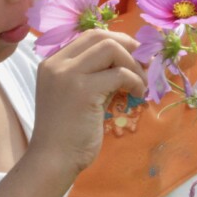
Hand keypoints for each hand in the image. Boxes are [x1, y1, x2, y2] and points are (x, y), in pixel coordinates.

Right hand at [29, 30, 145, 176]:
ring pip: (111, 48)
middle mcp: (57, 63)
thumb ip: (95, 77)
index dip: (116, 42)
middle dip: (128, 46)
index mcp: (52, 63)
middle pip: (100, 36)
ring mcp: (68, 74)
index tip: (134, 57)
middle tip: (144, 64)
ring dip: (133, 64)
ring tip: (141, 83)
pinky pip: (119, 73)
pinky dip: (135, 80)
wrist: (52, 161)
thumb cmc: (66, 135)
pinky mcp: (83, 90)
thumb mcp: (78, 97)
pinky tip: (138, 94)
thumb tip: (128, 63)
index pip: (88, 36)